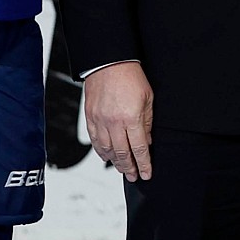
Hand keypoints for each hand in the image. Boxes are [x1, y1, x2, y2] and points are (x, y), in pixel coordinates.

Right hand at [83, 62, 153, 180]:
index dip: (144, 164)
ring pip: (107, 150)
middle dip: (130, 168)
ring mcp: (100, 120)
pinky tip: (106, 156)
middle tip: (135, 177)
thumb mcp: (148, 98)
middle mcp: (114, 122)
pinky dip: (101, 151)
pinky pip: (95, 140)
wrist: (108, 62)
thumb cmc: (130, 76)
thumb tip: (147, 141)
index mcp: (131, 118)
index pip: (139, 149)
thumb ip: (147, 122)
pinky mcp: (90, 117)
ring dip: (115, 162)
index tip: (147, 174)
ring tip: (123, 169)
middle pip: (122, 153)